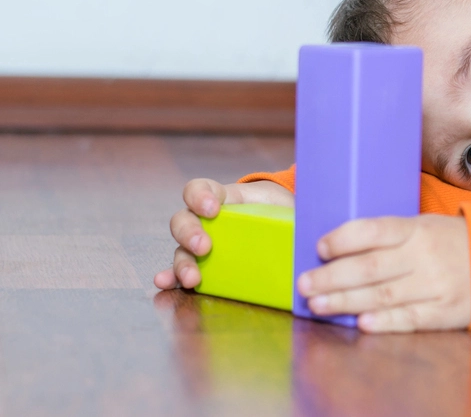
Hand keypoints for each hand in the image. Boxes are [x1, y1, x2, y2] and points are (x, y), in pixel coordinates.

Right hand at [153, 178, 293, 290]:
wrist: (283, 221)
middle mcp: (205, 219)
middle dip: (190, 233)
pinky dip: (172, 277)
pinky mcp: (205, 264)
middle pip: (183, 220)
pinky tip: (165, 283)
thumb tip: (304, 226)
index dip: (200, 196)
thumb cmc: (278, 208)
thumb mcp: (282, 203)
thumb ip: (286, 208)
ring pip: (180, 249)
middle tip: (204, 246)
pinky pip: (182, 271)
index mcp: (223, 198)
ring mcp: (201, 242)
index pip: (199, 189)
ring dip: (182, 263)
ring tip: (191, 277)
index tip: (212, 208)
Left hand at [297, 215, 470, 332]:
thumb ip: (389, 236)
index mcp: (416, 229)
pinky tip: (362, 324)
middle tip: (304, 284)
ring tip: (318, 305)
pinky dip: (385, 322)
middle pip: (370, 268)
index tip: (319, 247)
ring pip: (382, 295)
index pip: (373, 231)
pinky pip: (409, 318)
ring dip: (346, 302)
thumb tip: (339, 247)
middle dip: (332, 277)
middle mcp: (423, 256)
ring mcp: (435, 285)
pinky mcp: (444, 312)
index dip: (343, 239)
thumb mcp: (424, 225)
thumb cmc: (452, 241)